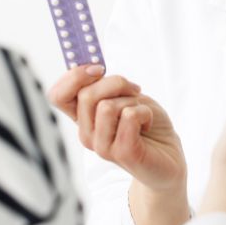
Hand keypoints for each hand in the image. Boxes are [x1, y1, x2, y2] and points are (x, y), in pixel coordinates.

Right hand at [47, 65, 186, 192]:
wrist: (168, 159)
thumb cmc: (146, 124)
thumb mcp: (124, 97)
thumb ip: (106, 86)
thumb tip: (93, 64)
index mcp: (83, 118)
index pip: (57, 96)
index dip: (73, 76)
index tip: (98, 68)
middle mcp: (87, 134)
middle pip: (85, 95)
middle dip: (115, 82)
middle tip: (134, 90)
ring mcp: (102, 147)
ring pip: (106, 106)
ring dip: (132, 101)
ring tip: (141, 112)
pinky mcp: (124, 153)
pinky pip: (129, 116)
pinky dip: (145, 112)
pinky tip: (148, 123)